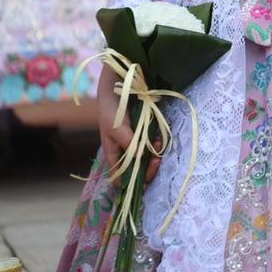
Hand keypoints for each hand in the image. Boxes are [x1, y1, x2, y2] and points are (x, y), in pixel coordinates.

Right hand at [97, 63, 162, 184]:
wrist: (121, 88)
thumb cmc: (113, 110)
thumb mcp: (116, 129)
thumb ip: (128, 144)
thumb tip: (140, 159)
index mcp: (113, 154)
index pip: (119, 177)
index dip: (129, 183)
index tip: (142, 183)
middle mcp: (125, 152)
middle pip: (137, 172)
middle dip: (147, 170)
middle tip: (156, 162)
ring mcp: (136, 144)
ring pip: (147, 160)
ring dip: (154, 157)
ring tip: (157, 144)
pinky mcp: (146, 135)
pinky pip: (153, 146)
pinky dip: (157, 145)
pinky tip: (159, 138)